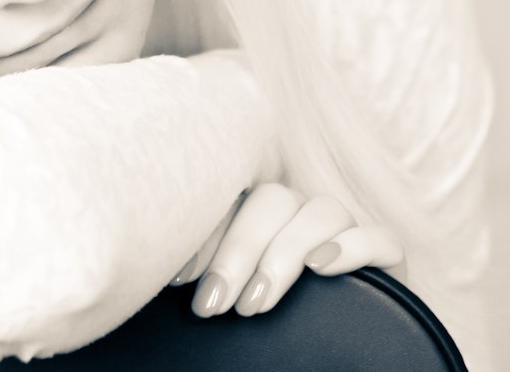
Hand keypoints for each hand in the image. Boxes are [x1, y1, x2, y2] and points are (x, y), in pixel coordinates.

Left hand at [169, 183, 404, 317]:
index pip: (234, 198)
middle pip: (272, 200)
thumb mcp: (235, 298)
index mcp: (262, 215)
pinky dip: (350, 248)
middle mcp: (303, 213)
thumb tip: (165, 275)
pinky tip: (322, 270)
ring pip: (321, 210)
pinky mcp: (388, 258)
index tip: (180, 279)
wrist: (343, 358)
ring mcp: (347, 231)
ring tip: (257, 302)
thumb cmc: (275, 328)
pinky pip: (378, 237)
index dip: (205, 233)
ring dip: (284, 254)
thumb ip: (211, 279)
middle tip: (214, 303)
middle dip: (237, 251)